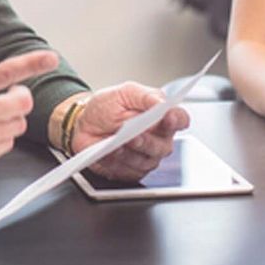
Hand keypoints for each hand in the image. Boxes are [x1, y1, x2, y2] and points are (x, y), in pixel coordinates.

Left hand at [70, 83, 190, 181]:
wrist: (84, 123)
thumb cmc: (107, 107)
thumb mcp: (124, 92)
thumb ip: (145, 96)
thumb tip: (162, 103)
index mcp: (161, 116)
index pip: (180, 119)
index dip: (177, 120)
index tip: (167, 117)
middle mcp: (159, 138)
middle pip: (164, 145)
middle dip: (148, 141)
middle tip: (134, 135)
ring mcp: (147, 156)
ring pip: (147, 161)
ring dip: (131, 152)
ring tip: (117, 144)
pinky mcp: (133, 171)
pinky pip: (130, 171)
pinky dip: (118, 162)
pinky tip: (110, 153)